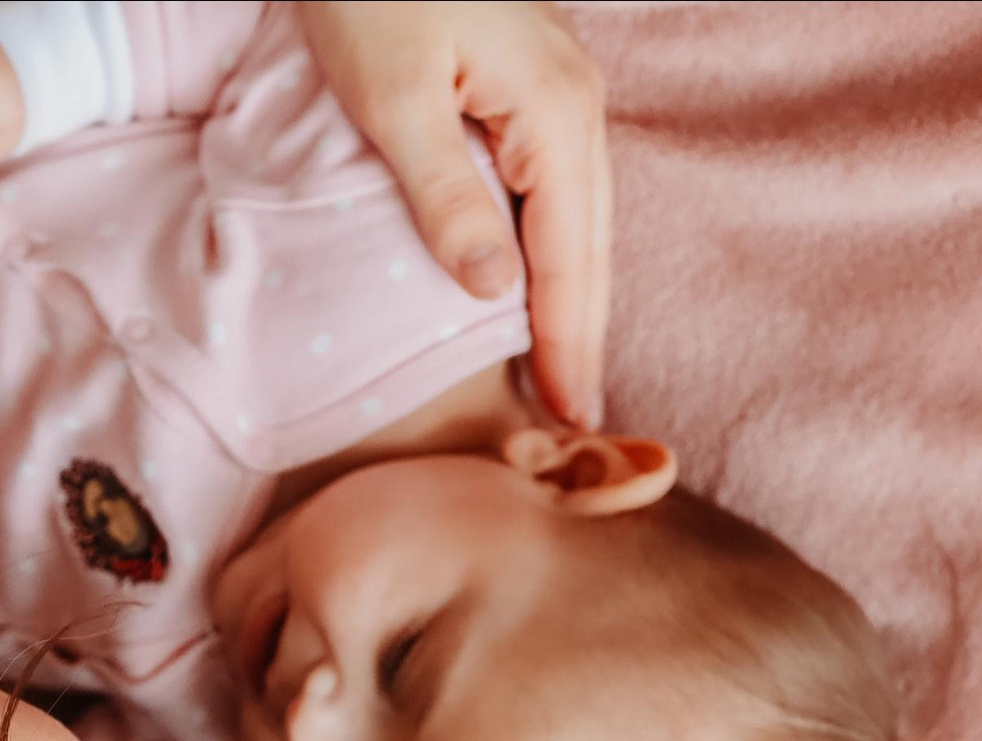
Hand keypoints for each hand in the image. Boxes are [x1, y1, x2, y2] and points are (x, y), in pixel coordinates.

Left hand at [297, 2, 611, 428]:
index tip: (574, 418)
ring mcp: (561, 88)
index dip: (569, 342)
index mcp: (555, 114)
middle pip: (589, 244)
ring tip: (564, 368)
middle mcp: (576, 104)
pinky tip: (537, 281)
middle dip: (585, 332)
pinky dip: (554, 245)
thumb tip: (492, 292)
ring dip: (574, 294)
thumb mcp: (392, 98)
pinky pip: (557, 185)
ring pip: (580, 215)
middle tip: (581, 419)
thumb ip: (444, 197)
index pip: (568, 259)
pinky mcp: (533, 79)